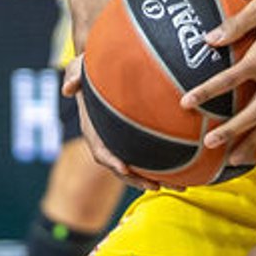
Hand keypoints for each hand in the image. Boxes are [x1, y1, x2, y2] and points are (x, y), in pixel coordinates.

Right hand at [62, 55, 169, 190]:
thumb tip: (68, 89)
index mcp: (93, 130)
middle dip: (137, 180)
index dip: (111, 161)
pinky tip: (187, 172)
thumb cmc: (90, 68)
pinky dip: (166, 168)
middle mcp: (108, 141)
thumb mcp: (78, 67)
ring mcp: (123, 142)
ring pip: (139, 168)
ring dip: (156, 180)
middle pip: (122, 167)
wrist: (103, 69)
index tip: (124, 168)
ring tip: (180, 187)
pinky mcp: (138, 139)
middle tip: (156, 186)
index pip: (100, 150)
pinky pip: (151, 157)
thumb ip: (74, 75)